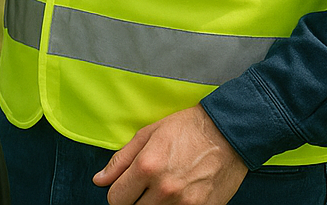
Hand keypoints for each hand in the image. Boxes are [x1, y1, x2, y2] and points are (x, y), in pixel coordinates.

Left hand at [92, 105, 247, 204]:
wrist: (227, 134)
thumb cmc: (186, 129)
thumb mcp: (148, 134)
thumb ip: (121, 160)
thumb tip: (99, 180)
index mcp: (147, 167)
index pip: (115, 199)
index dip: (118, 193)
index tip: (126, 187)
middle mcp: (164, 190)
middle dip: (134, 200)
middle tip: (145, 187)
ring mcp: (184, 204)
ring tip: (162, 190)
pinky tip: (177, 197)